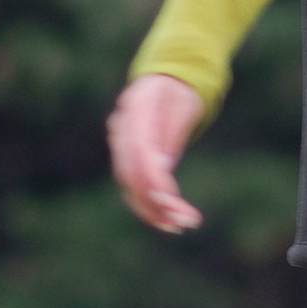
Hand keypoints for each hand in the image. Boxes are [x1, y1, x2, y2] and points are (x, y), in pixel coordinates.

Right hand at [107, 73, 205, 233]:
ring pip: (130, 184)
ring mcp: (121, 142)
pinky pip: (133, 186)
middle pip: (131, 172)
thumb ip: (171, 131)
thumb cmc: (180, 92)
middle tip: (183, 221)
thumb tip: (159, 165)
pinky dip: (150, 206)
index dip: (152, 177)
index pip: (139, 149)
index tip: (169, 199)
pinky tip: (169, 221)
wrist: (168, 81)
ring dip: (154, 210)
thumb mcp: (184, 105)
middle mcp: (123, 127)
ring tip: (180, 226)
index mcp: (138, 108)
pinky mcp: (127, 158)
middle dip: (155, 201)